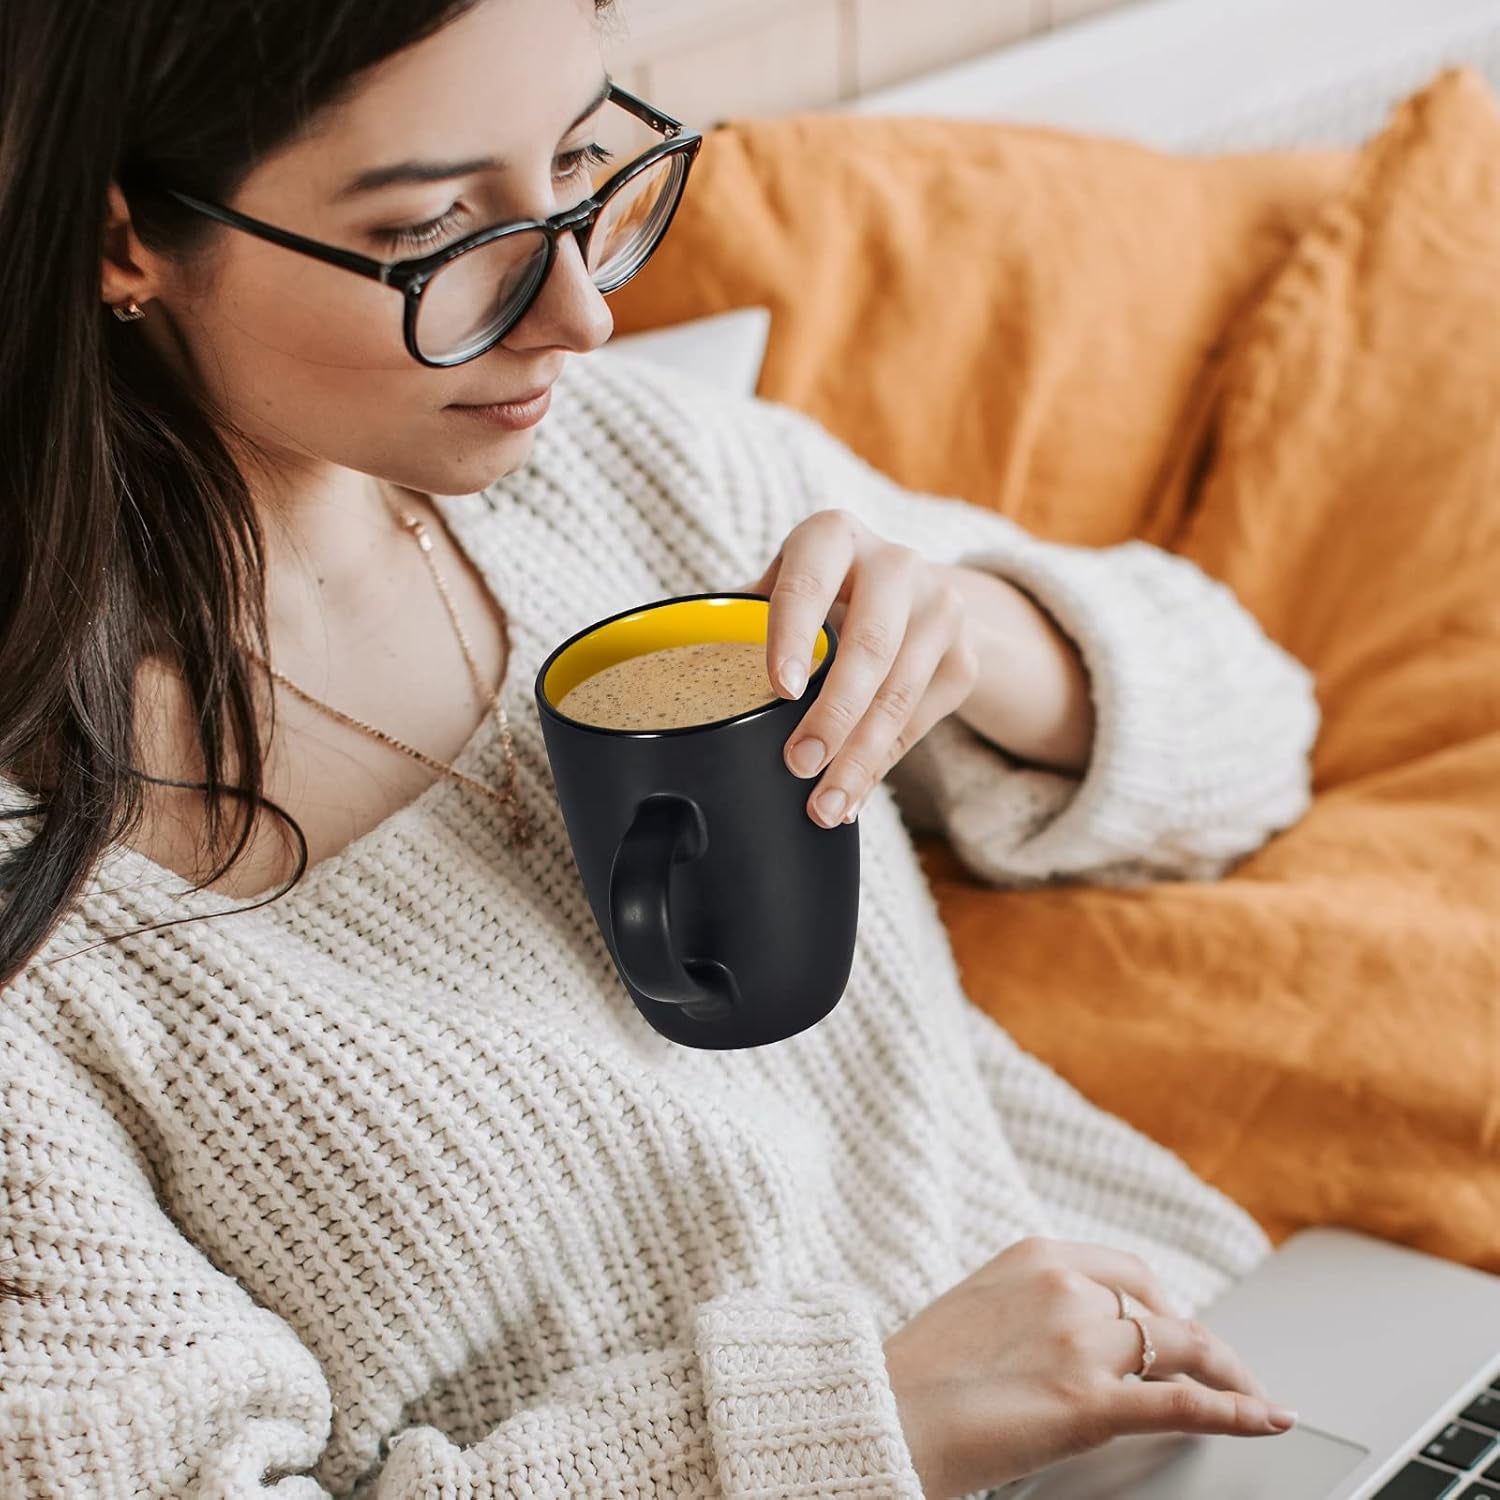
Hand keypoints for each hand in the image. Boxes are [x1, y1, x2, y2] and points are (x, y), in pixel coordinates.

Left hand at [740, 509, 980, 827]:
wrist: (911, 592)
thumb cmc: (821, 594)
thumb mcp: (782, 588)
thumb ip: (739, 623)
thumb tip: (671, 676)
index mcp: (832, 537)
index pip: (809, 582)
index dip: (794, 634)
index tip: (780, 688)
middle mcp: (895, 563)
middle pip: (870, 646)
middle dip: (834, 715)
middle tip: (796, 765)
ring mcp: (940, 609)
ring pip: (900, 694)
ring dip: (859, 757)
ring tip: (824, 804)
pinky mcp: (964, 657)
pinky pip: (920, 722)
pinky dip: (883, 765)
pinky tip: (853, 794)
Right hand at [880, 1235, 1297, 1498]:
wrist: (878, 1412)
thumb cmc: (914, 1374)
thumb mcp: (977, 1310)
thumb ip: (1029, 1308)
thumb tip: (1073, 1337)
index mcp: (1035, 1256)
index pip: (1131, 1273)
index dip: (1165, 1307)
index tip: (1180, 1330)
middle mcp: (1065, 1287)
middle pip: (1163, 1311)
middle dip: (1202, 1343)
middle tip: (1223, 1371)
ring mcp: (1079, 1342)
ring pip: (1182, 1351)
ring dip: (1226, 1375)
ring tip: (1251, 1397)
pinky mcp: (1088, 1403)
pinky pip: (1183, 1402)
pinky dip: (1235, 1409)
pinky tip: (1266, 1416)